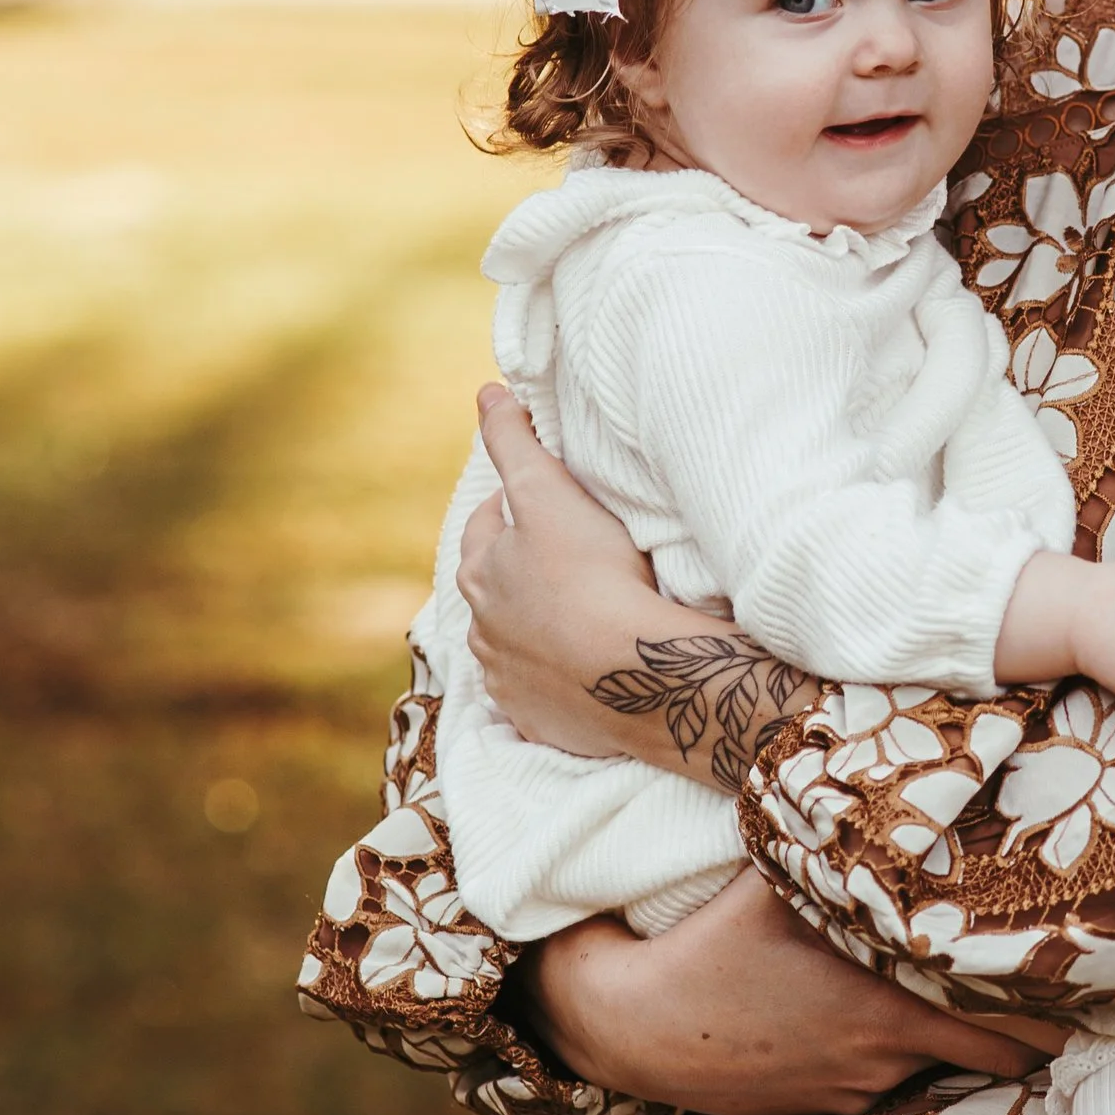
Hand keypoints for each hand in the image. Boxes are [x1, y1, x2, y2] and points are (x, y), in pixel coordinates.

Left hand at [462, 387, 734, 761]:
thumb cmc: (593, 575)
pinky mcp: (541, 720)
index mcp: (481, 572)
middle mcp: (482, 629)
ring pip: (514, 643)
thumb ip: (514, 442)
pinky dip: (555, 680)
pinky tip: (584, 673)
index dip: (515, 508)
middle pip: (496, 589)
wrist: (634, 675)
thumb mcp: (550, 492)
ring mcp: (510, 680)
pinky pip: (540, 695)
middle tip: (565, 560)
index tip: (544, 504)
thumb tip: (487, 393)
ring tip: (580, 618)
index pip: (488, 526)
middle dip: (519, 573)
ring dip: (536, 628)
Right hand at [529, 876, 1065, 1114]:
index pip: (1014, 1021)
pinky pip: (890, 1079)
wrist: (633, 1030)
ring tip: (976, 993)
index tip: (1090, 977)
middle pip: (1005, 1058)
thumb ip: (839, 844)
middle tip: (1062, 989)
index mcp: (890, 996)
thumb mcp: (776, 883)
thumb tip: (889, 782)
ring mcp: (859, 1085)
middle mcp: (888, 1050)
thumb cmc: (708, 943)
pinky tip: (881, 1017)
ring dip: (961, 1035)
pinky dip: (904, 1053)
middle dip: (1034, 1029)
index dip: (1061, 1004)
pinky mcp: (828, 1104)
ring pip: (943, 1065)